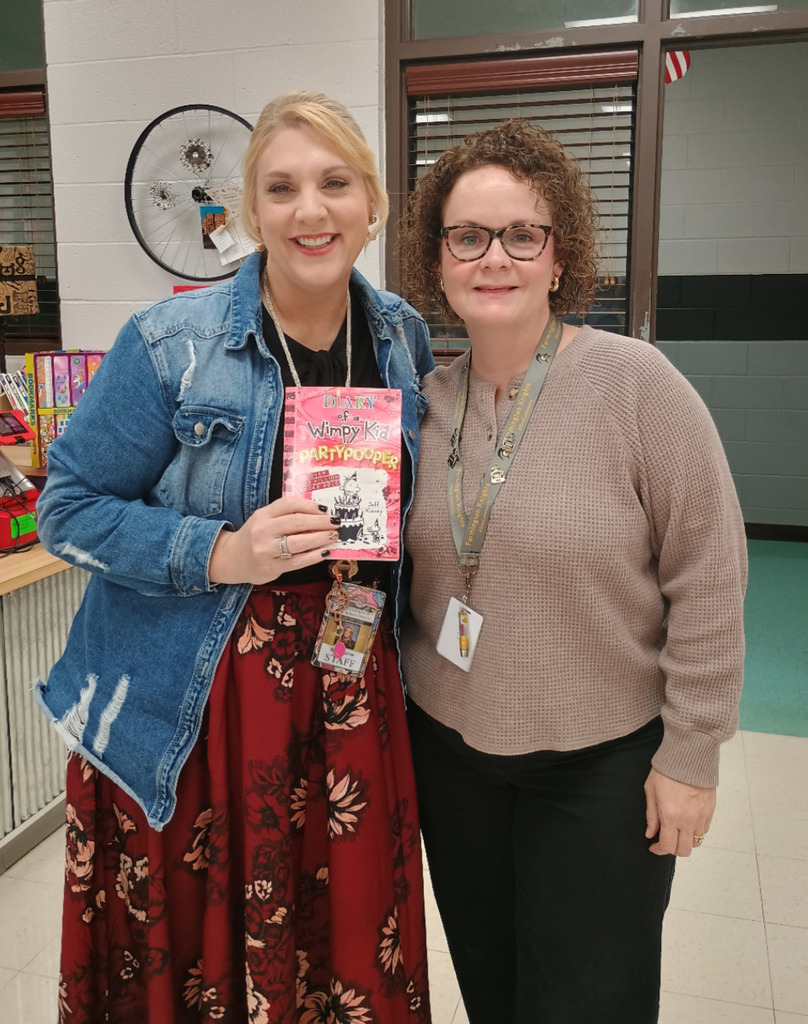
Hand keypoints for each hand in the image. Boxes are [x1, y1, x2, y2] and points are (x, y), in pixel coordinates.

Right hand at [209, 496, 336, 584]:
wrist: (232, 559)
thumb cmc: (254, 537)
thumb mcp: (264, 520)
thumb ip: (285, 515)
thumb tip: (318, 513)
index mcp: (263, 515)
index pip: (289, 505)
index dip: (310, 506)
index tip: (325, 509)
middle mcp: (263, 531)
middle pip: (297, 522)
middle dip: (320, 522)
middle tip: (336, 522)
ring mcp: (266, 550)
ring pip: (299, 542)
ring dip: (321, 538)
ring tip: (333, 536)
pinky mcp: (272, 568)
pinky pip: (298, 561)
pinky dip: (314, 556)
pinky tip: (325, 552)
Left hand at [644, 767, 715, 856]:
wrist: (689, 756)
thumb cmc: (668, 770)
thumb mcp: (651, 791)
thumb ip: (651, 815)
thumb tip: (650, 832)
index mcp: (671, 816)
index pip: (667, 846)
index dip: (658, 850)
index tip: (653, 846)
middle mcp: (688, 820)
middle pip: (684, 850)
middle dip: (672, 849)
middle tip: (665, 839)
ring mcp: (701, 816)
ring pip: (696, 842)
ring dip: (685, 840)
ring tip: (677, 830)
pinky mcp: (710, 811)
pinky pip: (704, 830)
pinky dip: (695, 831)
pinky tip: (687, 821)